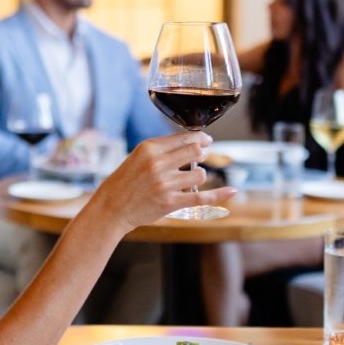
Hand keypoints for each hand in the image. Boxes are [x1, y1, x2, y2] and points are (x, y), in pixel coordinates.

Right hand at [84, 133, 234, 230]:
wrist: (111, 207)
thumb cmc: (124, 181)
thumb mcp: (138, 156)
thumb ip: (161, 149)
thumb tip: (190, 143)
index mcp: (149, 148)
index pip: (184, 138)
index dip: (200, 138)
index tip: (207, 140)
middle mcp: (158, 164)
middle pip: (195, 151)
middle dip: (202, 153)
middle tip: (202, 155)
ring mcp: (165, 184)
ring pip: (199, 174)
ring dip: (199, 175)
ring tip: (192, 178)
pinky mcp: (170, 203)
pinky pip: (201, 198)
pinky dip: (219, 194)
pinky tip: (232, 190)